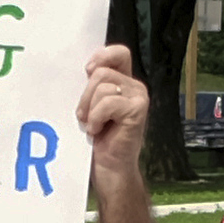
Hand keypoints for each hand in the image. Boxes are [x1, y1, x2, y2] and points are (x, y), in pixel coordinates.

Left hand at [77, 47, 145, 168]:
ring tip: (93, 126)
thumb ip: (92, 86)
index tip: (87, 71)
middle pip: (102, 72)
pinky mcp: (137, 111)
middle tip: (85, 116)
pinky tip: (98, 131)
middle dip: (86, 95)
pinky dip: (96, 118)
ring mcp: (138, 98)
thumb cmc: (100, 141)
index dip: (102, 56)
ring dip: (90, 110)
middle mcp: (134, 87)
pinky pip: (107, 102)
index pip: (118, 53)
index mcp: (124, 83)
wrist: (110, 170)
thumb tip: (85, 70)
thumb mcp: (91, 107)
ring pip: (102, 87)